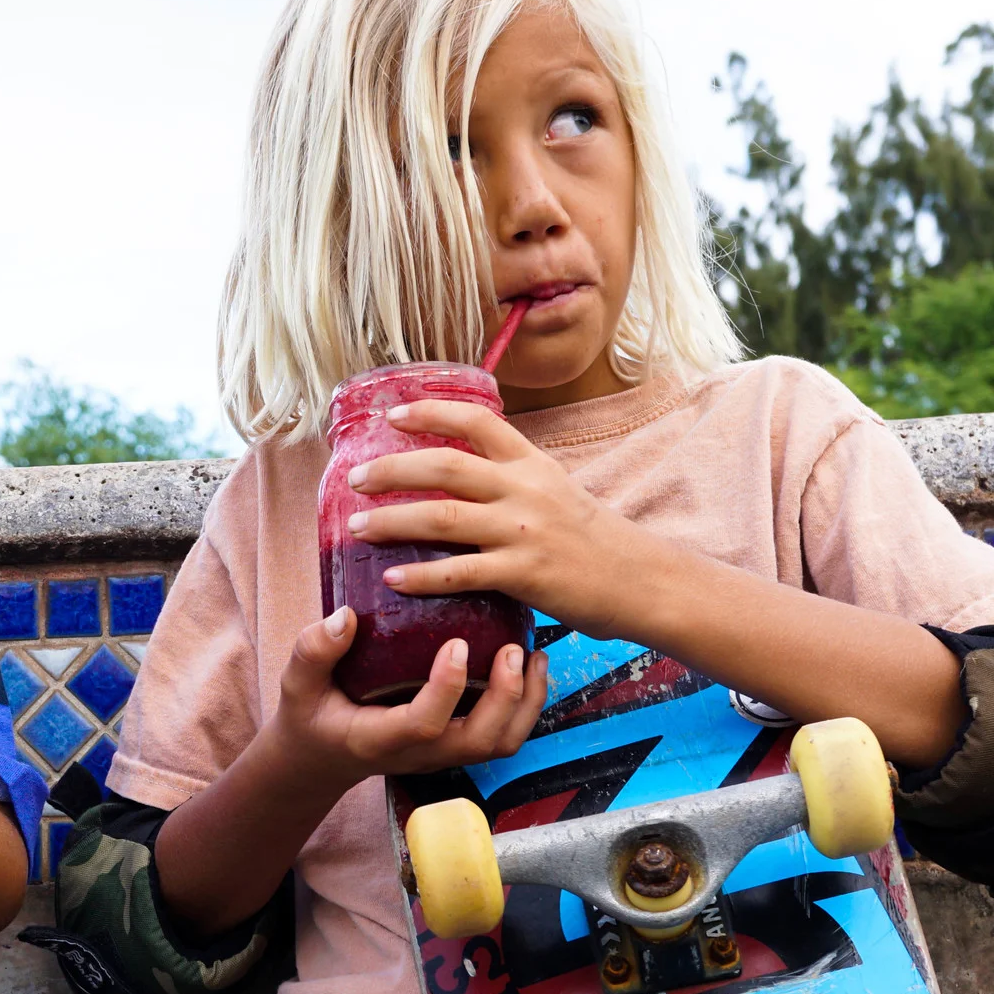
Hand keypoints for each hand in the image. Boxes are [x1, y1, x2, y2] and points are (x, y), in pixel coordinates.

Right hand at [266, 606, 548, 787]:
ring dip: (525, 703)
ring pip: (500, 744)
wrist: (323, 756)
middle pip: (479, 741)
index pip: (425, 724)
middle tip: (512, 648)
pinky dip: (525, 704)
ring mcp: (442, 754)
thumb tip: (346, 616)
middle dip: (505, 697)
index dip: (447, 687)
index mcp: (380, 739)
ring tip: (532, 655)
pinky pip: (503, 736)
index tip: (457, 642)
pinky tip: (527, 665)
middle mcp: (419, 753)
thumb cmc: (312, 715)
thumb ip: (314, 651)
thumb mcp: (298, 684)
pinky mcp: (456, 745)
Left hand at [344, 398, 665, 636]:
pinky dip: (421, 576)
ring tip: (358, 529)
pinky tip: (393, 578)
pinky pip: (459, 573)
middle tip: (355, 479)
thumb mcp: (556, 491)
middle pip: (445, 465)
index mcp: (531, 464)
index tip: (392, 414)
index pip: (477, 420)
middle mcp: (523, 490)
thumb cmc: (591, 540)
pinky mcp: (523, 574)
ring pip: (442, 516)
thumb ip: (511, 480)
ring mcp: (522, 532)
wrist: (638, 581)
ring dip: (392, 521)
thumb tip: (458, 475)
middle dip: (392, 469)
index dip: (430, 412)